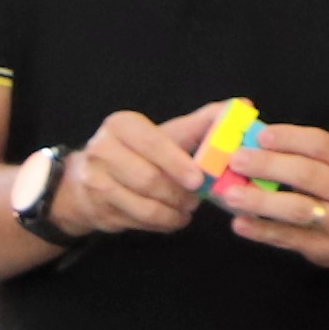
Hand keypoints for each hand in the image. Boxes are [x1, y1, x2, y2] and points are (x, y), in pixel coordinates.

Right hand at [58, 108, 200, 238]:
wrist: (88, 177)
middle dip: (178, 194)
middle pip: (148, 179)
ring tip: (186, 211)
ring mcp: (95, 182)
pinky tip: (172, 219)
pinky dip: (161, 224)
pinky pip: (138, 222)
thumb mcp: (164, 133)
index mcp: (121, 125)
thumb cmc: (137, 152)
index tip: (198, 180)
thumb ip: (201, 123)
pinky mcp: (98, 210)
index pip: (153, 143)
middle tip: (196, 200)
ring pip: (144, 206)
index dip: (177, 163)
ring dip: (172, 213)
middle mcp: (102, 151)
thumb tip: (240, 105)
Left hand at [218, 119, 328, 269]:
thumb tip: (261, 143)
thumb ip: (313, 157)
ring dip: (261, 200)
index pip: (321, 145)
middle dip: (268, 165)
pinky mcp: (327, 249)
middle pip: (307, 174)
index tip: (260, 135)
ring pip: (297, 209)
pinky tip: (240, 223)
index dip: (289, 138)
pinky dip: (263, 230)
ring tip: (231, 194)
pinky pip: (290, 238)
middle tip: (236, 160)